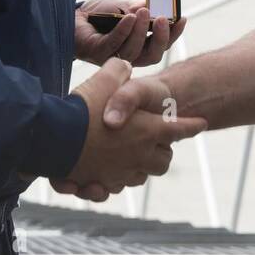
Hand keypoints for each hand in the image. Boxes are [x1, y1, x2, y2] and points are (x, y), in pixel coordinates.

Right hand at [51, 57, 204, 202]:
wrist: (53, 139)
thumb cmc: (83, 109)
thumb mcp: (105, 79)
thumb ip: (118, 70)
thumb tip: (124, 66)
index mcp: (150, 130)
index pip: (181, 129)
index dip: (192, 126)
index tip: (201, 123)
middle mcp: (141, 156)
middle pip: (164, 161)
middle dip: (162, 152)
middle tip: (155, 143)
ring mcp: (122, 173)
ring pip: (141, 176)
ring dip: (139, 168)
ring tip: (130, 156)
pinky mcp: (102, 184)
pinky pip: (116, 187)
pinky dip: (115, 180)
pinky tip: (106, 172)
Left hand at [75, 0, 186, 67]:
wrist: (72, 16)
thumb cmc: (99, 14)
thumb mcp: (125, 8)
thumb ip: (140, 9)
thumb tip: (157, 6)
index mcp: (140, 47)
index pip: (161, 45)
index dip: (174, 34)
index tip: (182, 18)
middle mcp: (129, 56)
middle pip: (152, 55)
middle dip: (161, 38)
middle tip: (164, 19)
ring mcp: (113, 57)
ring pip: (134, 51)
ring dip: (141, 30)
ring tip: (143, 11)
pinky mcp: (98, 53)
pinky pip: (114, 43)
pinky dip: (123, 30)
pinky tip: (128, 16)